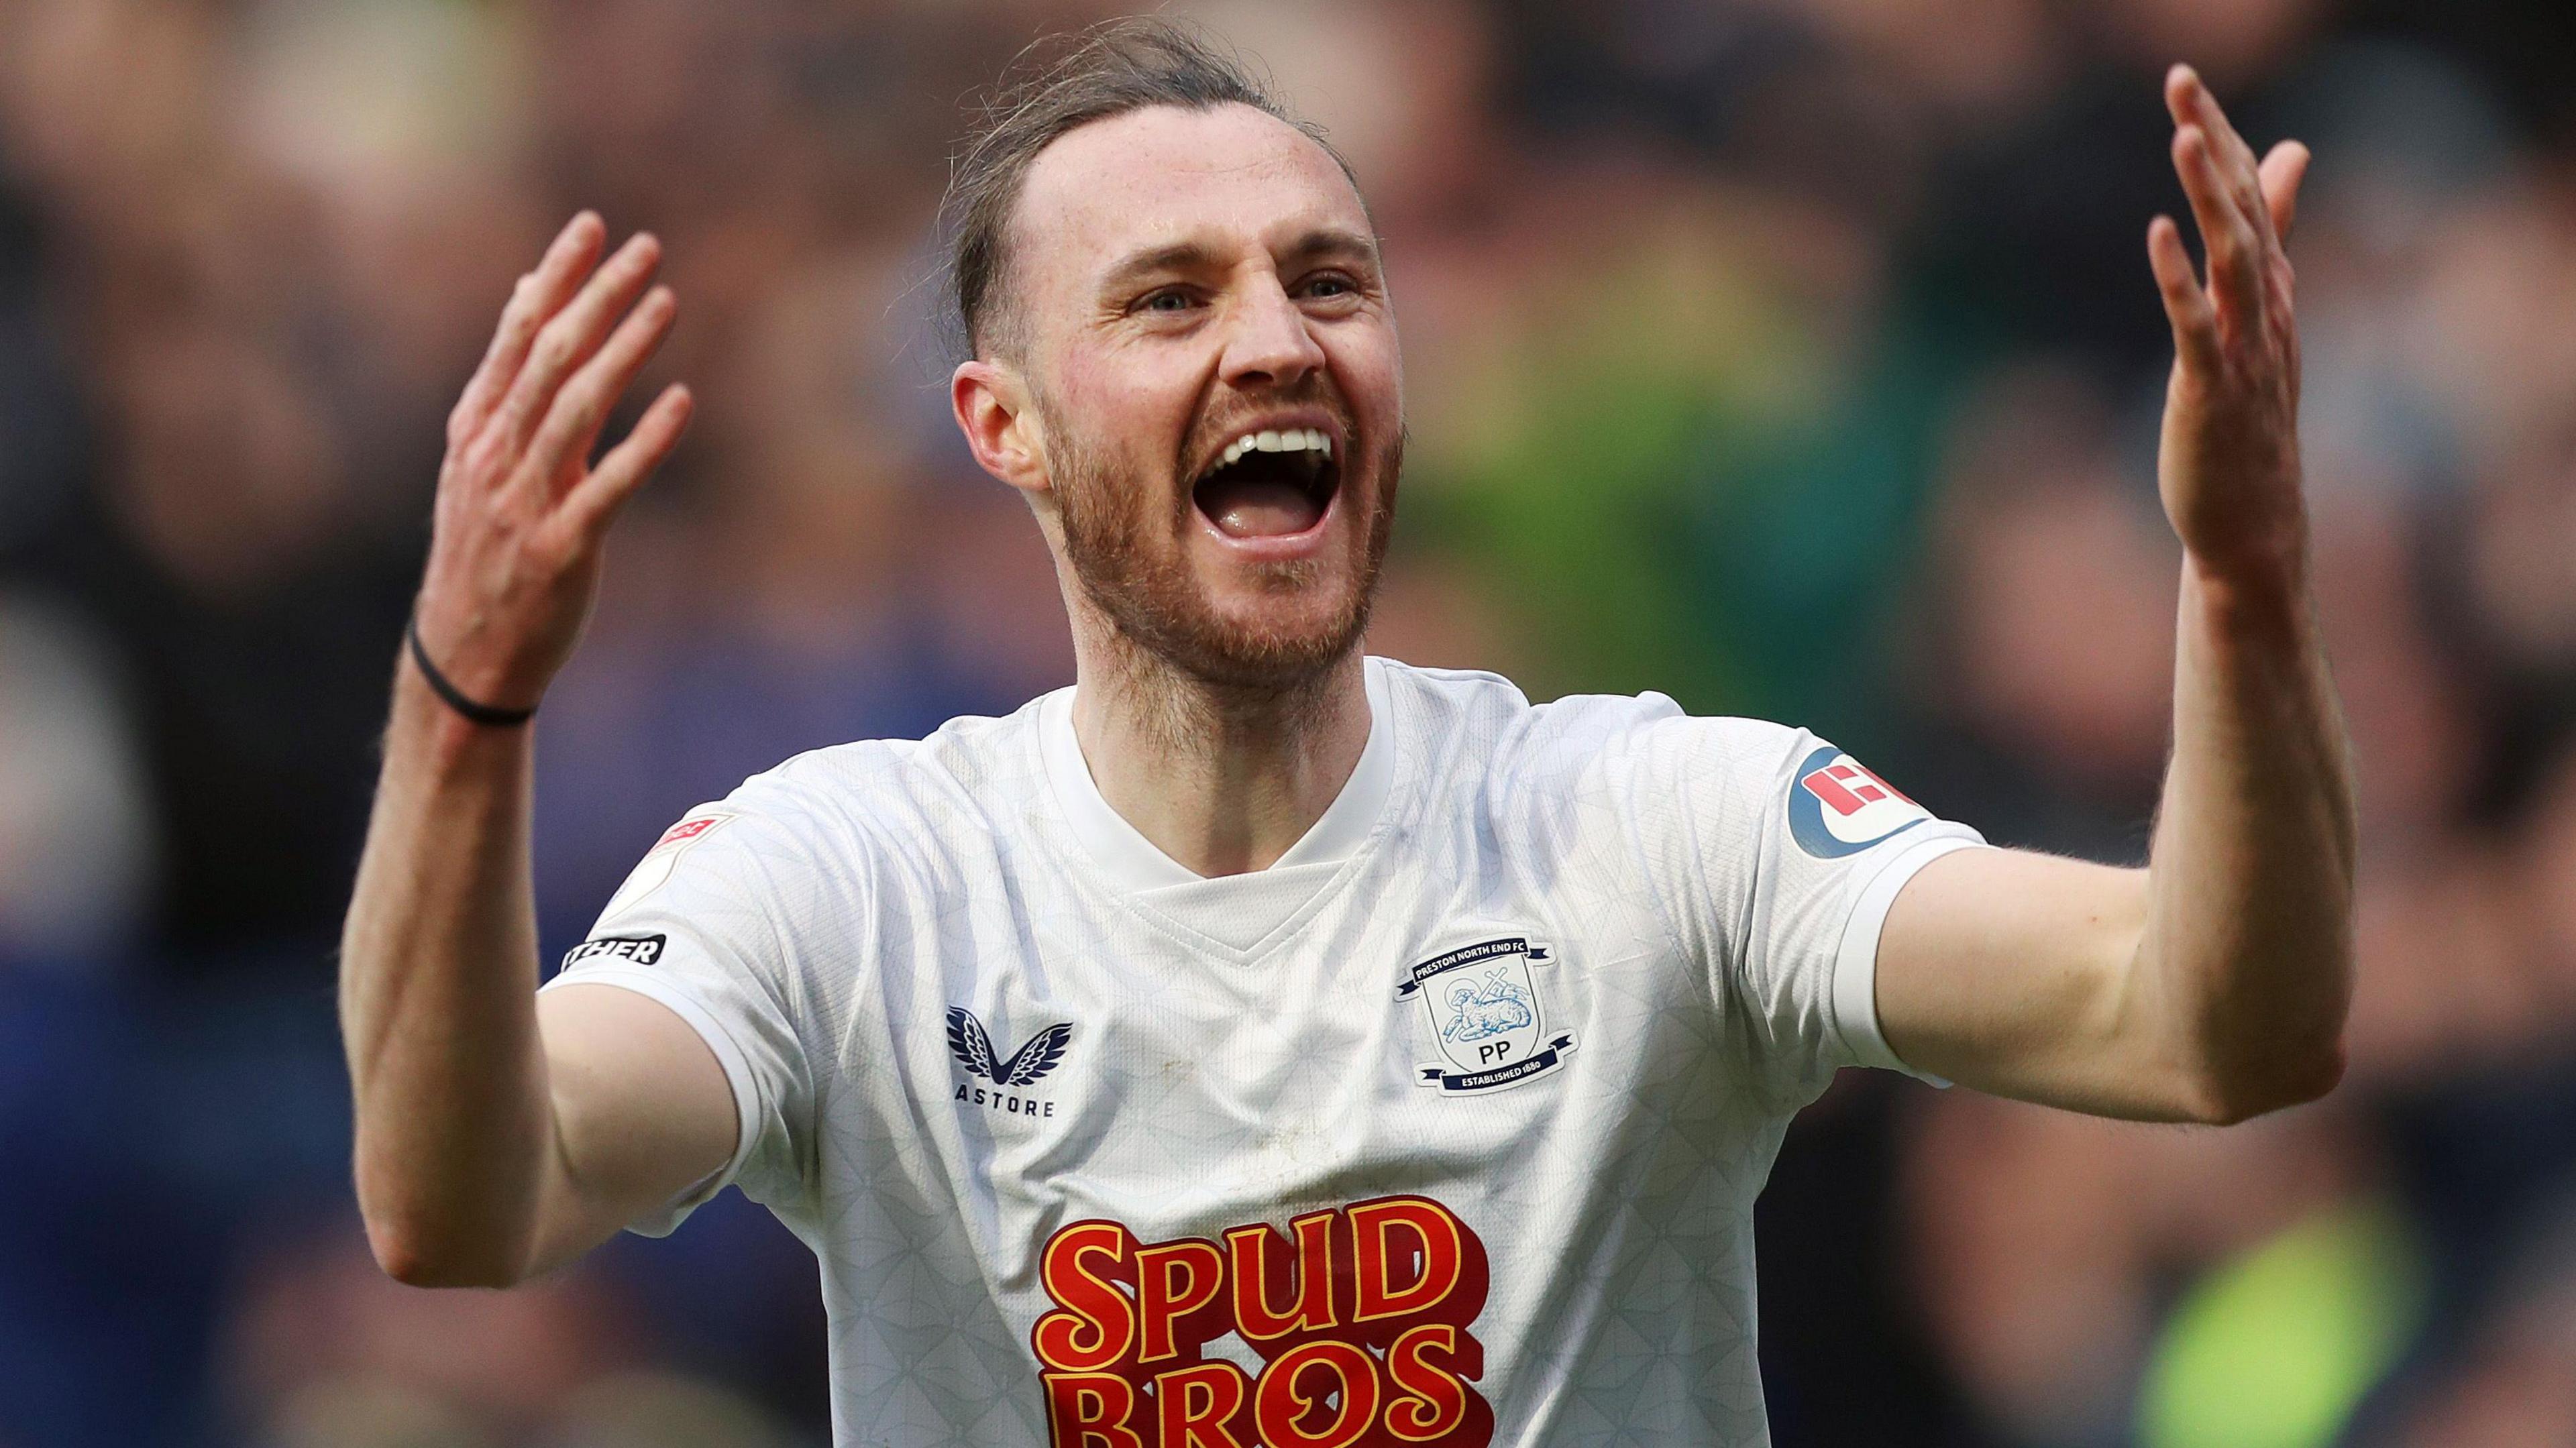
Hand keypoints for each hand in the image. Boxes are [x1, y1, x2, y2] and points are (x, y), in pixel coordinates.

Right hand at [413, 213, 691, 710]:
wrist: (465, 655)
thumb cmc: (486, 554)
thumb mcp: (480, 469)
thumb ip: (510, 395)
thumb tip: (530, 308)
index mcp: (475, 431)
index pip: (515, 335)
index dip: (555, 278)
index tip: (591, 226)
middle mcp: (495, 456)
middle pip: (550, 357)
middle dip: (598, 296)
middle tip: (646, 247)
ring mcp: (525, 501)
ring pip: (577, 407)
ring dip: (625, 350)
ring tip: (666, 302)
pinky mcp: (562, 547)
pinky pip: (610, 484)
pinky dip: (648, 441)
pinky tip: (685, 402)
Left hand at [2149, 65, 2309, 585]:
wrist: (2252, 521)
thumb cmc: (2246, 422)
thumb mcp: (2256, 329)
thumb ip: (2267, 250)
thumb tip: (2283, 170)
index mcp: (2268, 296)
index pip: (2251, 201)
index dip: (2224, 143)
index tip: (2191, 88)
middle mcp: (2263, 312)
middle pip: (2243, 210)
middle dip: (2213, 143)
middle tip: (2181, 80)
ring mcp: (2242, 350)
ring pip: (2232, 257)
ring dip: (2209, 194)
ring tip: (2184, 134)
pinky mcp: (2210, 391)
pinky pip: (2196, 327)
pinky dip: (2178, 278)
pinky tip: (2157, 233)